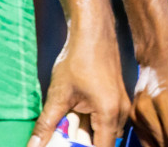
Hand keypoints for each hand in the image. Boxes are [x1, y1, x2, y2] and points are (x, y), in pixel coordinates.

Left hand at [29, 23, 129, 146]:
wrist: (94, 32)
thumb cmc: (78, 60)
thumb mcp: (58, 96)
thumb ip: (46, 126)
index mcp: (110, 113)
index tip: (69, 146)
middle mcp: (121, 111)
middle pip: (103, 142)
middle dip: (82, 143)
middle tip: (61, 135)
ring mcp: (121, 104)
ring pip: (103, 131)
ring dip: (84, 133)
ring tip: (66, 126)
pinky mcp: (116, 98)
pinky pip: (104, 120)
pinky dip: (89, 123)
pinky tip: (73, 116)